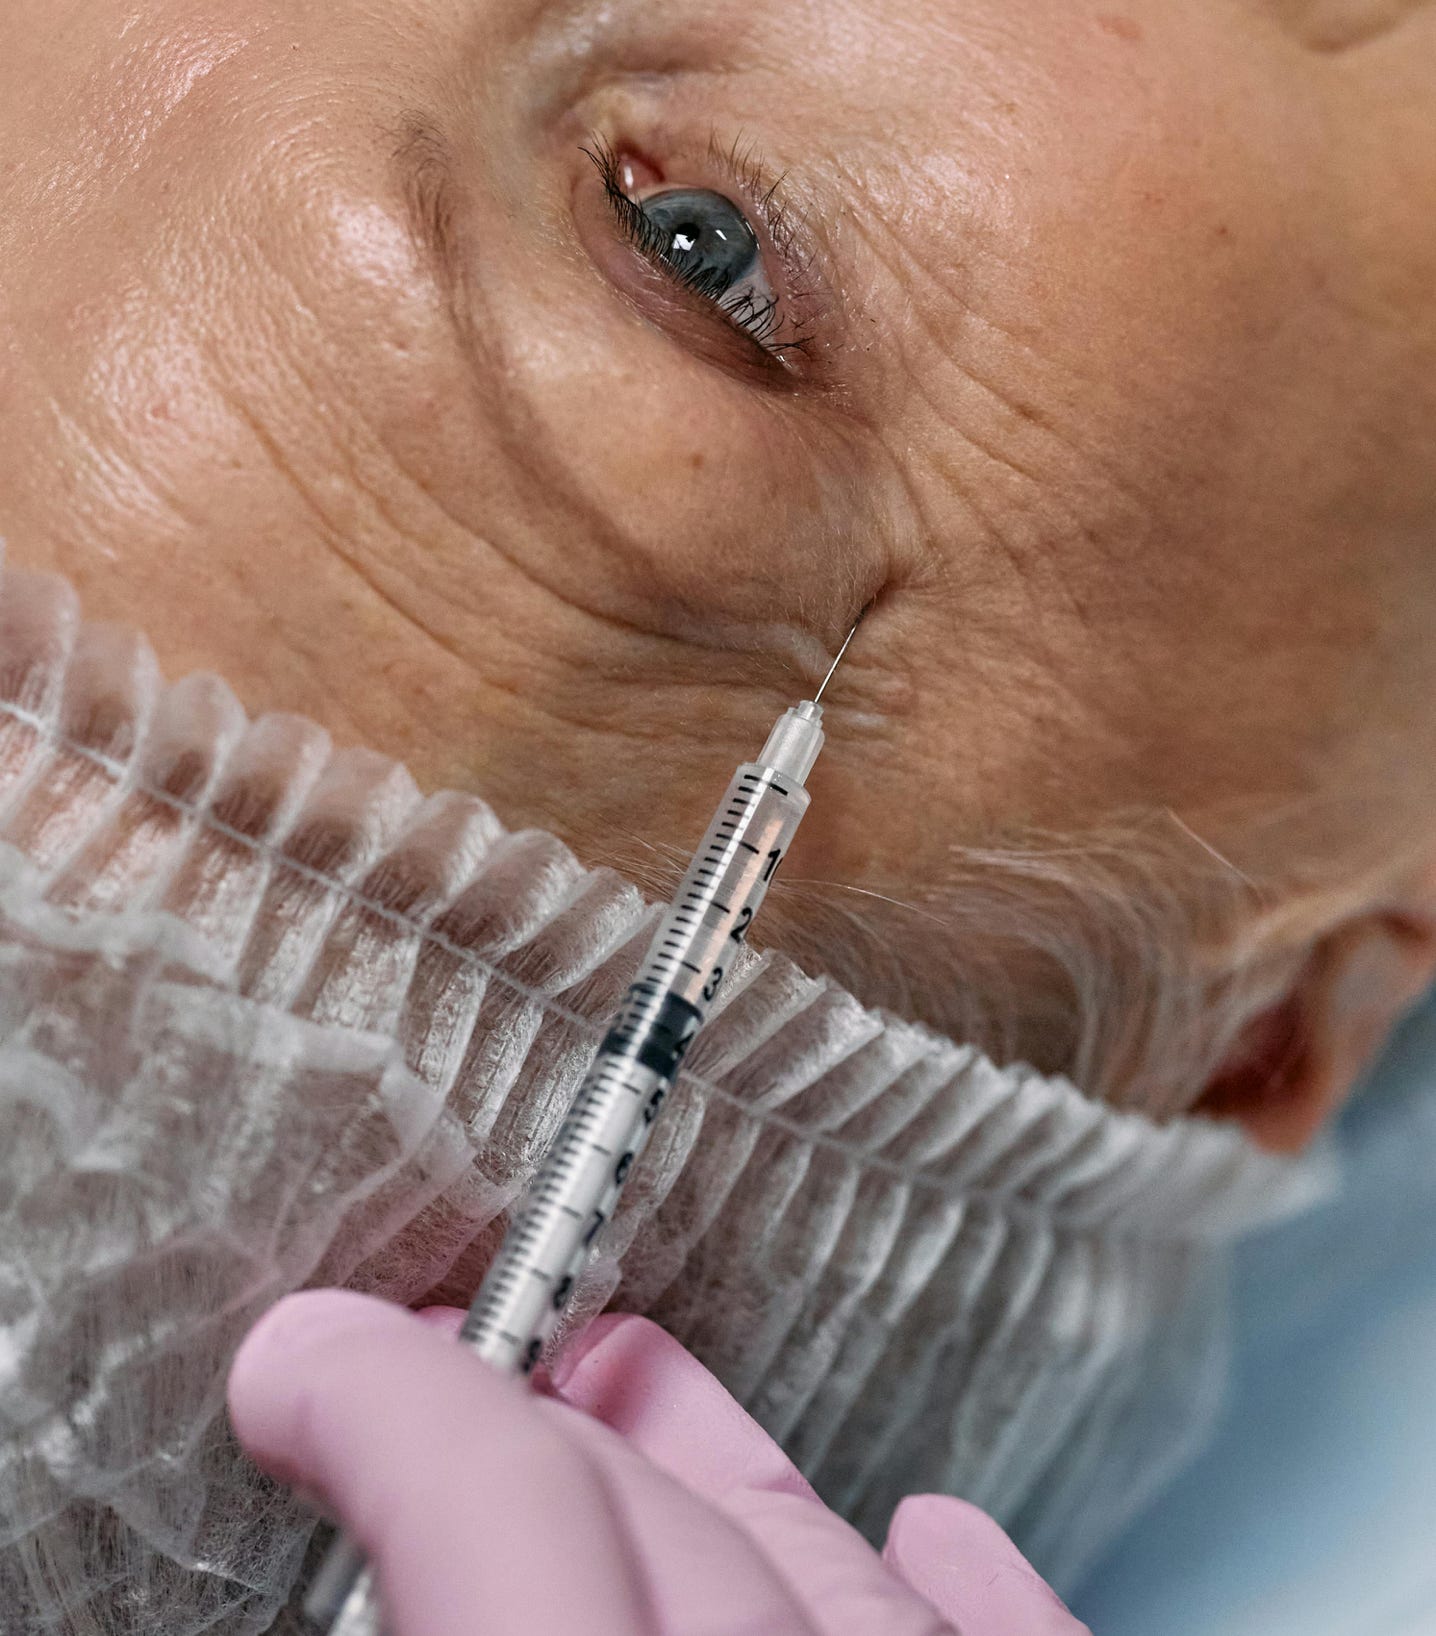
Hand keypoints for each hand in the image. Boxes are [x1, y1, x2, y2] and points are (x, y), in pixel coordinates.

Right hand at [228, 1290, 1089, 1635]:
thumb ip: (453, 1583)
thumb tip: (380, 1541)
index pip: (507, 1524)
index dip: (393, 1406)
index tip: (307, 1360)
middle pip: (670, 1528)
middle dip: (530, 1428)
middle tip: (432, 1377)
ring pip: (840, 1579)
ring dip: (718, 1467)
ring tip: (633, 1377)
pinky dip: (970, 1600)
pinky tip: (937, 1537)